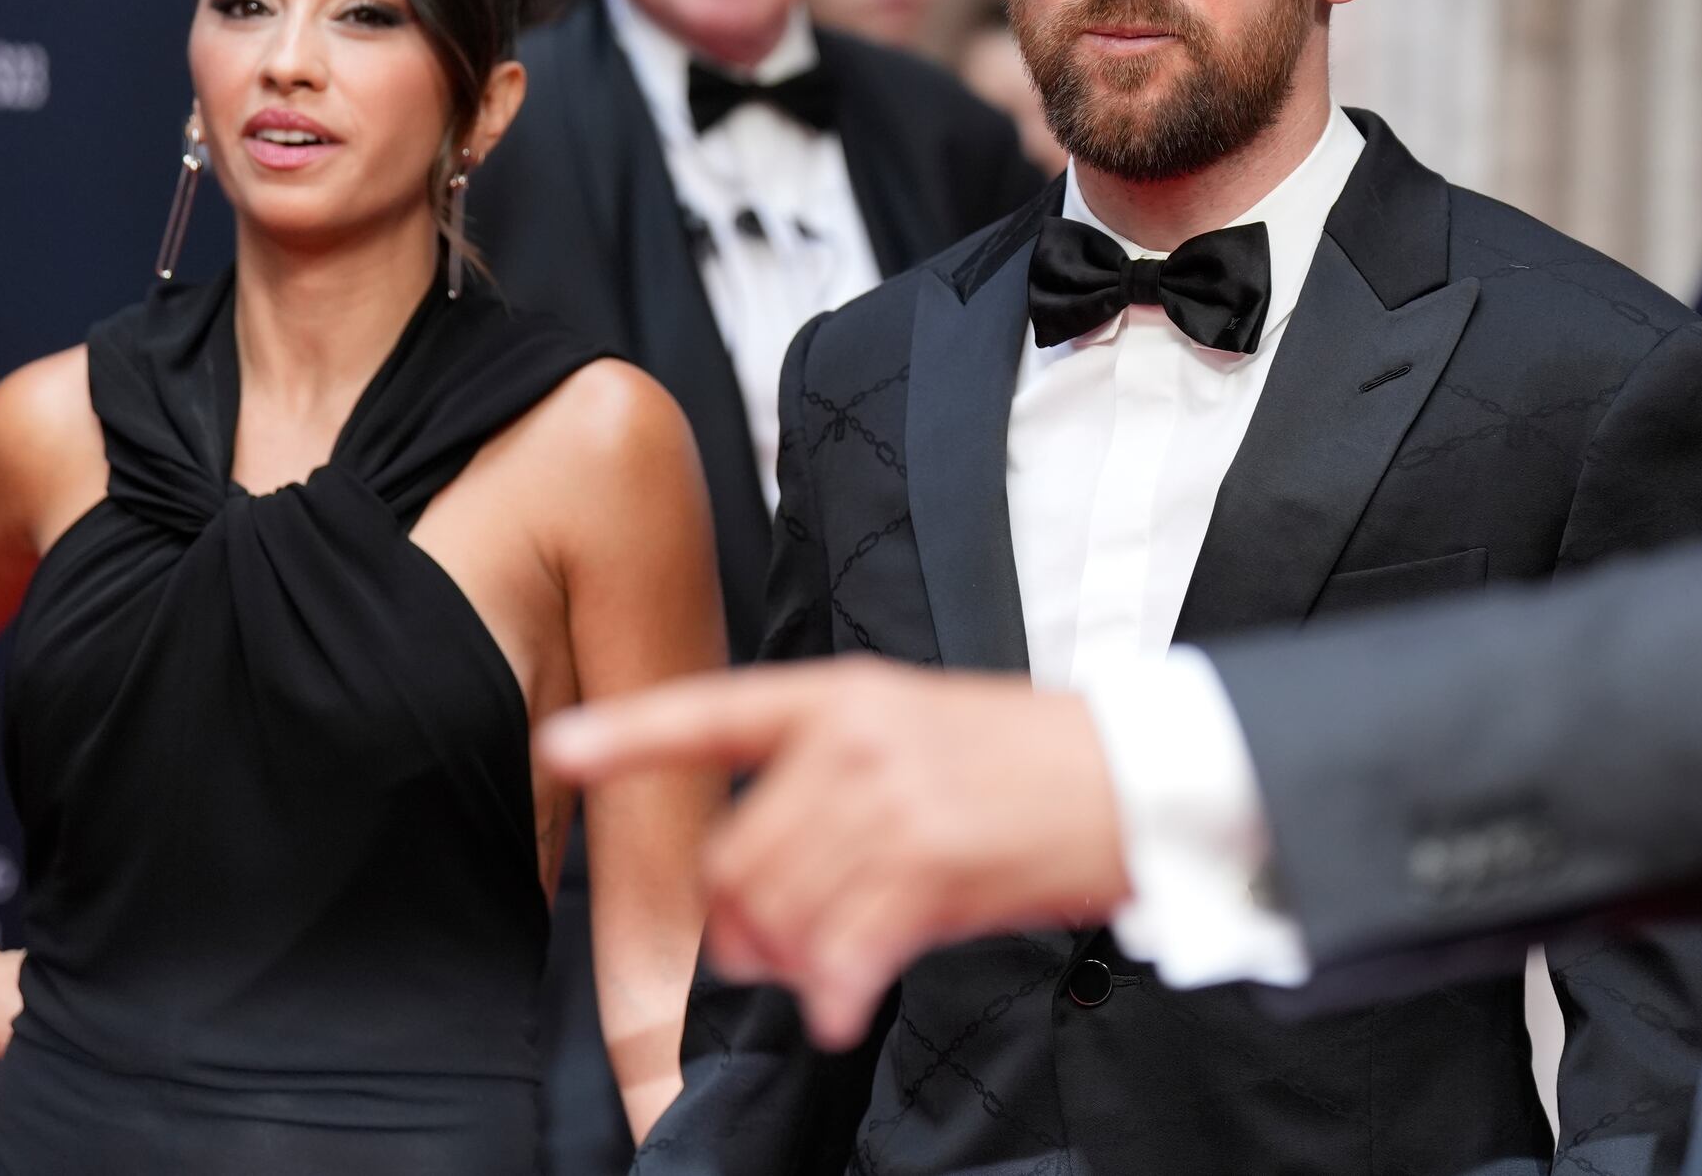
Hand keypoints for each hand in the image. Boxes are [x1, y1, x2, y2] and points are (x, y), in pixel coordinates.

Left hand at [541, 658, 1130, 1048]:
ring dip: (787, 965)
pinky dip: (832, 994)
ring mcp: (891, 800)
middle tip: (772, 956)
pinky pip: (839, 950)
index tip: (559, 745)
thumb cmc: (1036, 762)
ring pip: (778, 910)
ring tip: (823, 975)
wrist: (1142, 776)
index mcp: (847, 695)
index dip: (630, 730)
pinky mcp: (929, 866)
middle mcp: (857, 739)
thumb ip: (839, 782)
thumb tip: (768, 884)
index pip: (717, 710)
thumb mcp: (926, 728)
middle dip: (739, 926)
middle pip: (735, 855)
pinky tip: (845, 1006)